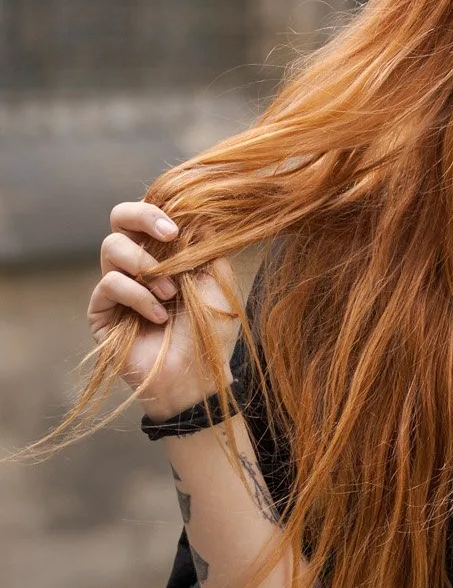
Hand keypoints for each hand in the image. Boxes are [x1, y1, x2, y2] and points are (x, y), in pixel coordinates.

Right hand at [88, 201, 240, 416]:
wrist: (197, 378)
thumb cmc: (211, 331)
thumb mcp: (217, 281)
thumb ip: (205, 245)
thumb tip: (196, 210)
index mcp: (163, 252)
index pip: (148, 215)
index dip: (157, 209)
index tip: (179, 226)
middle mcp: (136, 265)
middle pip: (119, 218)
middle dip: (140, 216)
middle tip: (168, 233)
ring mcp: (116, 287)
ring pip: (111, 248)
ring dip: (146, 265)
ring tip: (171, 292)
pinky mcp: (100, 312)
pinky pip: (109, 285)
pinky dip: (137, 296)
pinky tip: (159, 316)